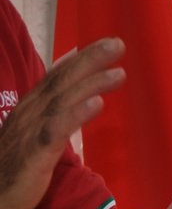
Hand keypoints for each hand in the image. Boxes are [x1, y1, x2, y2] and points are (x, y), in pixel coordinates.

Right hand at [0, 38, 125, 208]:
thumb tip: (83, 99)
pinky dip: (77, 113)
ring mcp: (31, 130)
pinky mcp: (35, 152)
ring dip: (91, 84)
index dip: (81, 59)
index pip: (57, 76)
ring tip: (118, 72)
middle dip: (89, 60)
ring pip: (62, 100)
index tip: (108, 43)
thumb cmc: (16, 165)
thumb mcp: (37, 134)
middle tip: (117, 43)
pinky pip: (56, 129)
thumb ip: (57, 115)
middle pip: (61, 80)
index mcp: (32, 107)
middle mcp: (30, 112)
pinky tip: (97, 104)